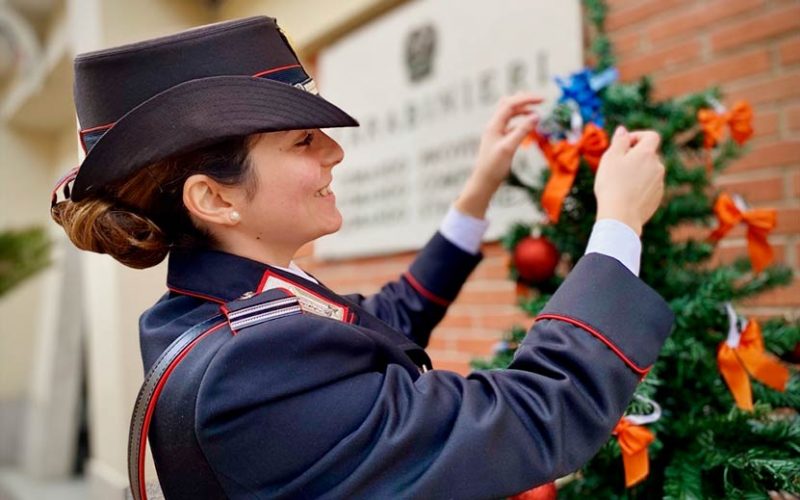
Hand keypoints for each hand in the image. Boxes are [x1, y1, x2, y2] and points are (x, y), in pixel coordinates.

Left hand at [454, 93, 541, 218]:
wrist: (484, 181)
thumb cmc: (494, 166)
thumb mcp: (509, 147)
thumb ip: (522, 131)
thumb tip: (536, 116)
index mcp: (494, 125)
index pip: (511, 104)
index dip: (527, 99)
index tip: (543, 100)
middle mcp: (494, 126)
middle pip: (508, 104)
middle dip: (524, 100)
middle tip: (540, 101)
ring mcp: (497, 132)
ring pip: (510, 114)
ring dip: (523, 111)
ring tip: (536, 115)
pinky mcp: (500, 140)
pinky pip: (511, 125)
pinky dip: (521, 123)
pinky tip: (530, 127)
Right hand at [594, 127, 664, 235]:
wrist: (621, 216)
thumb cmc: (612, 184)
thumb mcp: (610, 158)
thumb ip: (619, 141)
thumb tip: (623, 130)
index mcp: (647, 153)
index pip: (651, 136)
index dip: (638, 136)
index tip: (624, 145)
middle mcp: (658, 166)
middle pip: (649, 154)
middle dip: (634, 156)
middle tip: (616, 167)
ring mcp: (659, 182)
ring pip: (649, 171)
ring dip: (637, 172)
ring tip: (619, 183)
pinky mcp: (657, 197)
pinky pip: (649, 186)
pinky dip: (640, 186)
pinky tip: (626, 195)